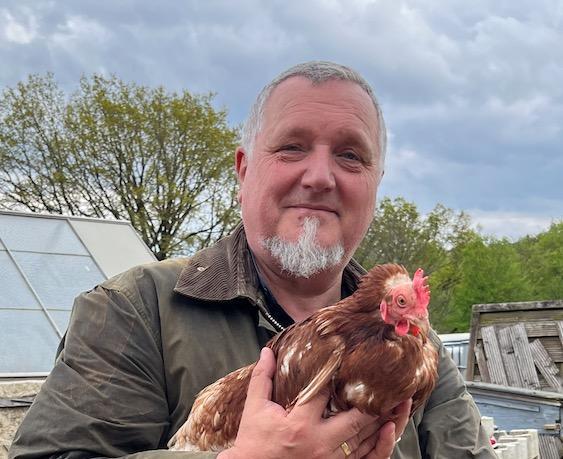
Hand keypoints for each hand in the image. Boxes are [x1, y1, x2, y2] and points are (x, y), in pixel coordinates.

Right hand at [217, 348, 410, 458]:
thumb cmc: (254, 443)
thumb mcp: (255, 409)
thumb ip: (262, 379)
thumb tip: (267, 351)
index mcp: (300, 424)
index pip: (323, 392)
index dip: (335, 370)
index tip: (347, 353)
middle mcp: (320, 443)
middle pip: (356, 419)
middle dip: (375, 401)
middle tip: (390, 381)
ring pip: (365, 439)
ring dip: (384, 419)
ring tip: (399, 400)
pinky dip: (381, 445)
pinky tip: (391, 429)